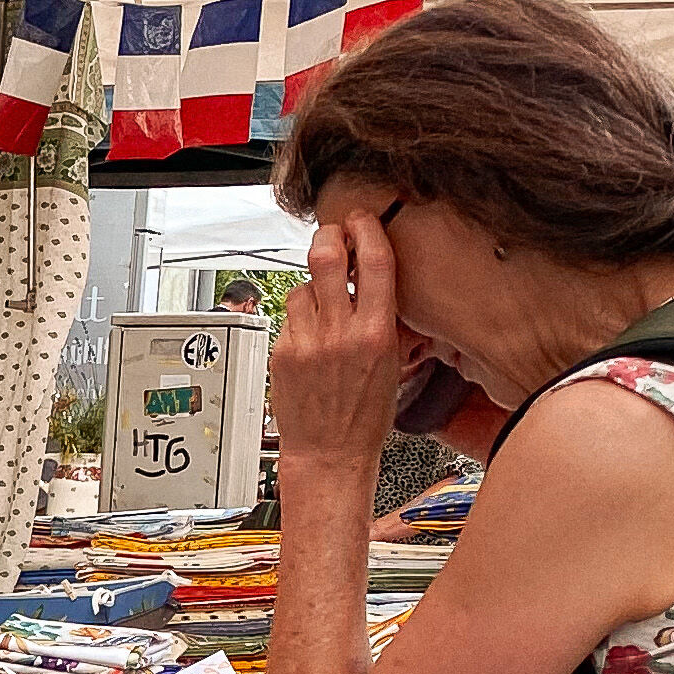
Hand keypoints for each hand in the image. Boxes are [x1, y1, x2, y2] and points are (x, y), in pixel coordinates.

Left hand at [272, 209, 403, 471]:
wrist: (329, 453)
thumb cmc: (365, 415)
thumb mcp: (392, 362)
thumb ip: (383, 317)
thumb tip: (373, 278)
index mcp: (375, 333)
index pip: (374, 262)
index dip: (367, 230)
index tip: (362, 220)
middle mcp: (338, 333)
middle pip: (325, 256)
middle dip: (328, 236)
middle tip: (333, 235)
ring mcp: (305, 341)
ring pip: (302, 286)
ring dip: (313, 286)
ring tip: (324, 307)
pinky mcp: (281, 351)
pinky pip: (289, 317)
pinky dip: (301, 319)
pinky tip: (311, 341)